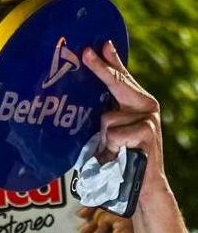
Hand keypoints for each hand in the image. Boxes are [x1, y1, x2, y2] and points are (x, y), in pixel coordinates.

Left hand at [82, 41, 166, 201]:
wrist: (142, 188)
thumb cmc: (121, 163)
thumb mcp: (109, 136)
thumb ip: (104, 119)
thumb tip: (86, 106)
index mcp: (135, 105)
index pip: (121, 78)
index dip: (110, 61)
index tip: (100, 44)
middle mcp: (145, 106)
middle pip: (117, 83)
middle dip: (101, 68)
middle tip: (86, 52)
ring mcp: (148, 117)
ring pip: (108, 118)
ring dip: (104, 139)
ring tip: (114, 152)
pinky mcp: (147, 131)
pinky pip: (113, 134)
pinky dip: (111, 148)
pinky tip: (122, 156)